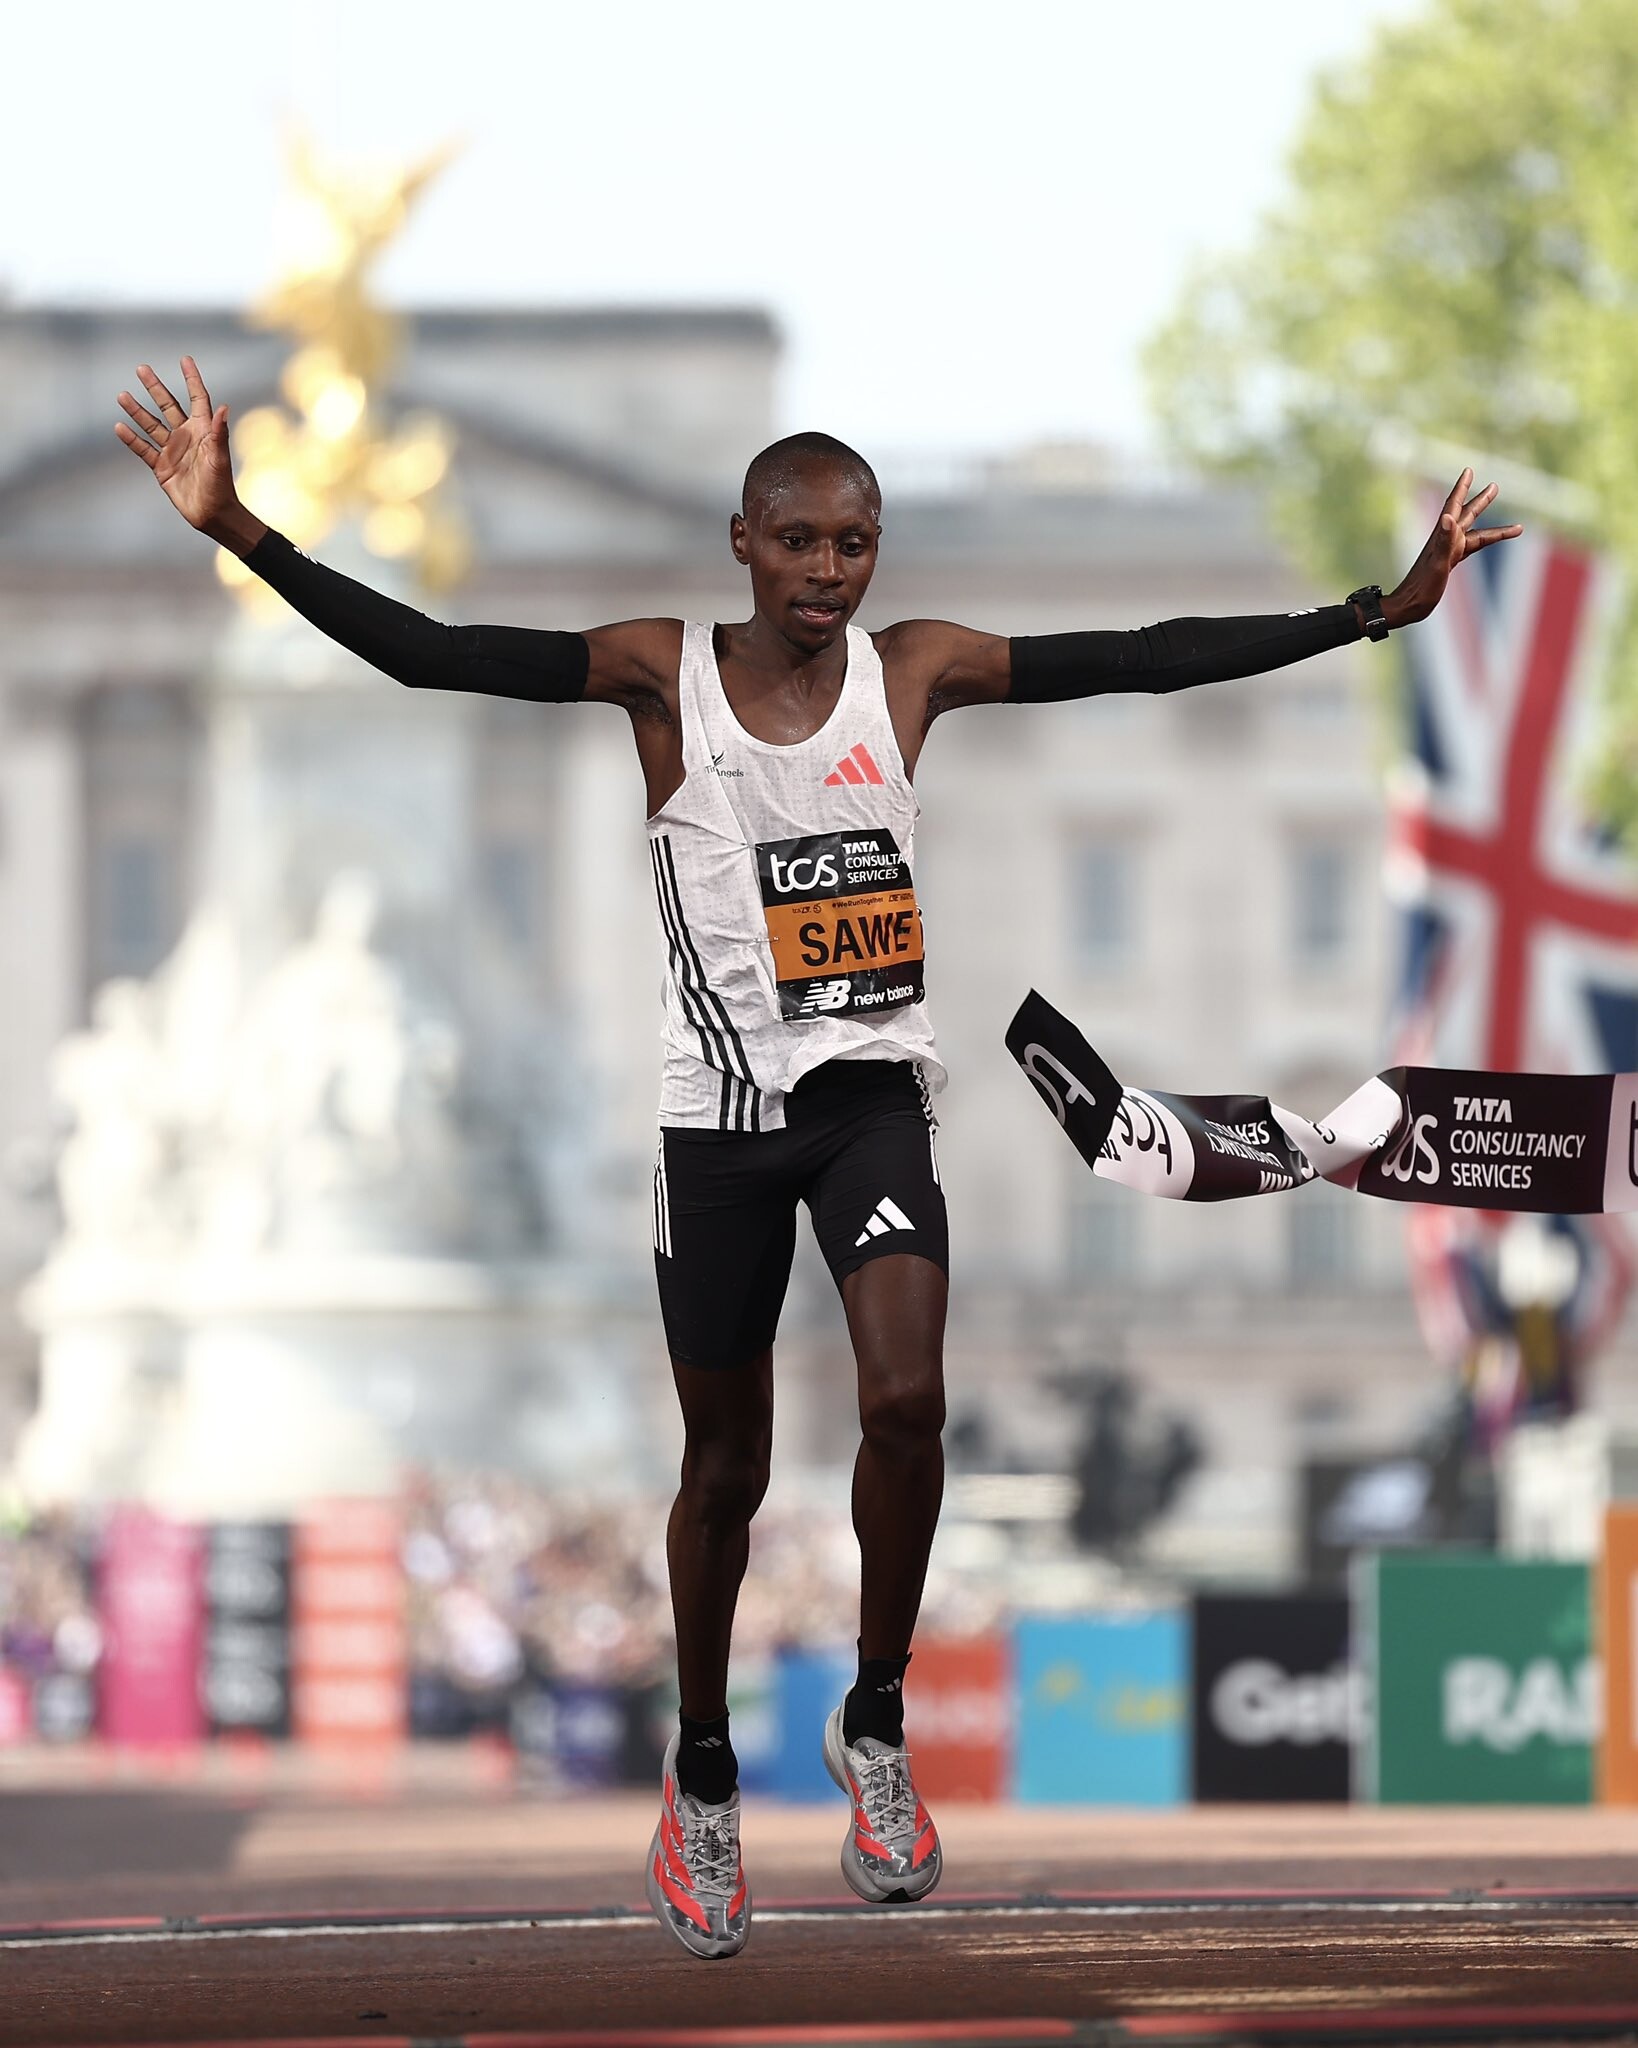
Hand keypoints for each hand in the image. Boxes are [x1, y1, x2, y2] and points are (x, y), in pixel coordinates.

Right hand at [114, 356, 264, 554]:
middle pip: (168, 406)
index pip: (197, 398)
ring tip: (122, 395)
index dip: (192, 379)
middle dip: (155, 387)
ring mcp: (172, 450)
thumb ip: (218, 432)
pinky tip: (119, 426)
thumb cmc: (221, 486)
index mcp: (203, 431)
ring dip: (137, 410)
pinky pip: (143, 449)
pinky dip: (132, 439)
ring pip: (151, 425)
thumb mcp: (219, 458)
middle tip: (141, 368)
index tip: (185, 359)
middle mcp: (186, 436)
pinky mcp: (162, 467)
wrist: (213, 514)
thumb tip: (224, 407)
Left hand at [1380, 469, 1522, 629]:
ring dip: (1486, 522)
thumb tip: (1448, 517)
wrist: (1407, 608)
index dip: (1461, 488)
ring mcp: (1447, 551)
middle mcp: (1446, 541)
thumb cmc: (1421, 590)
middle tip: (1494, 486)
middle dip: (1480, 500)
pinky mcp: (1448, 562)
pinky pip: (1470, 546)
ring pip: (1471, 530)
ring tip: (1508, 519)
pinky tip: (1486, 539)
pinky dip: (1482, 540)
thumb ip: (1444, 542)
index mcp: (1443, 538)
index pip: (1454, 507)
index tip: (1468, 470)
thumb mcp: (1436, 565)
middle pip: (1466, 515)